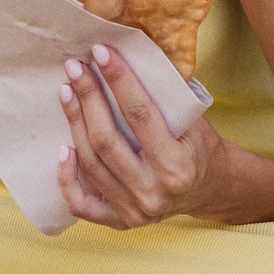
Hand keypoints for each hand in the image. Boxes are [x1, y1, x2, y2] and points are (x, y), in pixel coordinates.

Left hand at [56, 45, 227, 228]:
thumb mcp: (194, 119)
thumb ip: (165, 95)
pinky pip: (81, 204)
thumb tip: (128, 52)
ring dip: (75, 124)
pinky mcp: (119, 222)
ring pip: (91, 164)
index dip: (118, 80)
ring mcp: (134, 211)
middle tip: (75, 67)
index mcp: (177, 166)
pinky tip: (63, 149)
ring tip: (66, 92)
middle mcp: (154, 192)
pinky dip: (67, 178)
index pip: (140, 115)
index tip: (101, 52)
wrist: (209, 188)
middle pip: (107, 140)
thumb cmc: (198, 147)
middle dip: (88, 98)